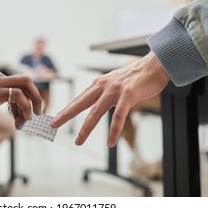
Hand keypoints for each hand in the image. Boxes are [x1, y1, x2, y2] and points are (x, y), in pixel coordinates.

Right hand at [0, 65, 41, 128]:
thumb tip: (15, 110)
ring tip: (26, 121)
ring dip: (32, 105)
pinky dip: (25, 109)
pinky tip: (20, 121)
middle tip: (36, 113)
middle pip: (26, 80)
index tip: (23, 114)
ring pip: (26, 85)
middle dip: (35, 98)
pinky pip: (18, 96)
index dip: (23, 100)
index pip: (17, 83)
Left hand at [51, 52, 168, 146]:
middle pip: (80, 103)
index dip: (66, 109)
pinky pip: (119, 116)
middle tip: (53, 125)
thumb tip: (95, 104)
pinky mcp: (128, 95)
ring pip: (96, 112)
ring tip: (79, 140)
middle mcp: (103, 86)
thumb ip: (104, 92)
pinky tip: (110, 141)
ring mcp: (115, 90)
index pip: (79, 98)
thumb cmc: (135, 77)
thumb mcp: (114, 82)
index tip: (55, 118)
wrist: (154, 65)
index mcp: (99, 84)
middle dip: (66, 115)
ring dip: (86, 128)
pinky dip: (114, 130)